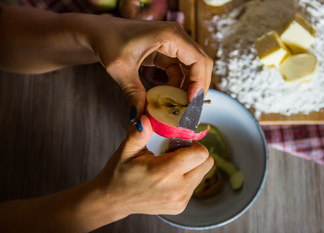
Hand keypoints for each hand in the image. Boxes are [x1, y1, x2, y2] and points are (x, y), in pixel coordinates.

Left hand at [87, 17, 212, 117]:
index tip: (192, 104)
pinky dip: (178, 85)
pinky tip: (170, 98)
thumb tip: (140, 121)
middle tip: (190, 111)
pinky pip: (180, 70)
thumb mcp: (120, 69)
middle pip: (201, 64)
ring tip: (181, 108)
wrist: (98, 32)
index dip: (200, 83)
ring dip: (189, 88)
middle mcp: (176, 36)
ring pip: (192, 69)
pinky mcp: (167, 51)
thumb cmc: (107, 41)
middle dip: (198, 88)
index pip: (198, 60)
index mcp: (170, 35)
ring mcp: (173, 43)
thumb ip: (133, 94)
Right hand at [92, 115, 213, 219]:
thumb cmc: (119, 173)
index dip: (194, 144)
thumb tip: (145, 119)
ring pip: (203, 174)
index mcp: (163, 172)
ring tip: (170, 165)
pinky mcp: (180, 206)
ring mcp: (179, 200)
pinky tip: (169, 176)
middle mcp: (176, 189)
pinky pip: (194, 185)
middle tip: (175, 152)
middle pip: (207, 164)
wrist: (114, 200)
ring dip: (192, 166)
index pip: (200, 155)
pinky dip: (187, 177)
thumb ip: (138, 134)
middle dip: (195, 154)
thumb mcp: (126, 150)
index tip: (180, 142)